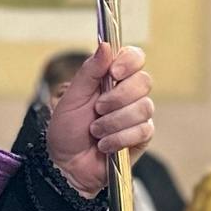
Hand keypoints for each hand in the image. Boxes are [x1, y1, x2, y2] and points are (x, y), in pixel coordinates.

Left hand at [45, 43, 153, 198]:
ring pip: (144, 107)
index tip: (114, 72)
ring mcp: (137, 115)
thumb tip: (106, 45)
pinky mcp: (142, 136)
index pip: (135, 57)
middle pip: (144, 81)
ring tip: (96, 131)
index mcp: (112, 78)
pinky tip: (105, 145)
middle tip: (98, 109)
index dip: (129, 62)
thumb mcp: (71, 98)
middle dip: (118, 97)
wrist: (66, 165)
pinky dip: (119, 138)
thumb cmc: (66, 130)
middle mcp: (128, 94)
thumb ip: (90, 71)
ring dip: (115, 121)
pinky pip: (143, 130)